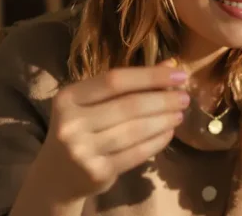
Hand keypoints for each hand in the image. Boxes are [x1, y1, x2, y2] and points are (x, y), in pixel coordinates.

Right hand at [35, 59, 188, 201]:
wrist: (56, 176)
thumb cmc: (80, 129)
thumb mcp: (93, 102)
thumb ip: (128, 84)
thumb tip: (171, 65)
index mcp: (68, 97)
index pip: (115, 80)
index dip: (150, 75)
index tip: (179, 74)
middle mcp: (71, 123)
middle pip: (128, 106)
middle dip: (163, 100)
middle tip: (185, 97)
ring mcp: (82, 150)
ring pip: (135, 131)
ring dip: (163, 121)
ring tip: (179, 114)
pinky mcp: (97, 172)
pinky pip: (136, 154)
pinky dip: (157, 142)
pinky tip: (168, 133)